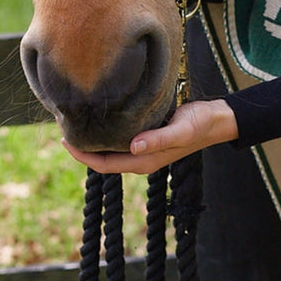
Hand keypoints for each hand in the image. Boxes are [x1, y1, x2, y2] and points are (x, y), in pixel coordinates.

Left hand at [62, 99, 238, 174]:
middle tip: (64, 126)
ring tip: (76, 121)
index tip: (64, 139)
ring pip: (110, 149)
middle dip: (81, 148)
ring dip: (92, 139)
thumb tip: (133, 146)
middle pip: (102, 159)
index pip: (103, 164)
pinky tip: (100, 116)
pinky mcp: (147, 137)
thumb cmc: (199, 123)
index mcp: (143, 161)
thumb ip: (158, 139)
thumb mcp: (180, 130)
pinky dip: (105, 131)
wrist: (216, 119)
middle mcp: (140, 157)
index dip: (81, 155)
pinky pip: (119, 139)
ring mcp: (143, 148)